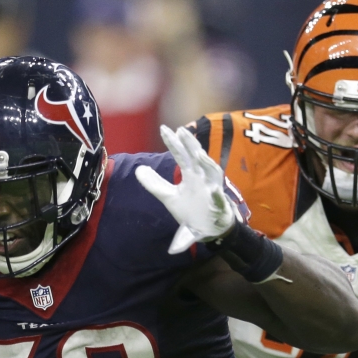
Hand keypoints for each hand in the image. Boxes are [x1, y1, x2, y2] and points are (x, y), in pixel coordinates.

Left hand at [135, 125, 238, 254]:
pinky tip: (213, 190)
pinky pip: (219, 198)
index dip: (173, 142)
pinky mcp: (219, 204)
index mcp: (191, 174)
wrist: (206, 229)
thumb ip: (155, 183)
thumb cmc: (190, 210)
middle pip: (197, 157)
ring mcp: (212, 189)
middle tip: (181, 131)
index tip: (163, 129)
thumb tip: (139, 169)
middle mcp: (202, 177)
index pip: (181, 155)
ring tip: (198, 154)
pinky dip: (217, 194)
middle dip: (191, 144)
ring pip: (212, 172)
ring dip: (206, 163)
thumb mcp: (169, 196)